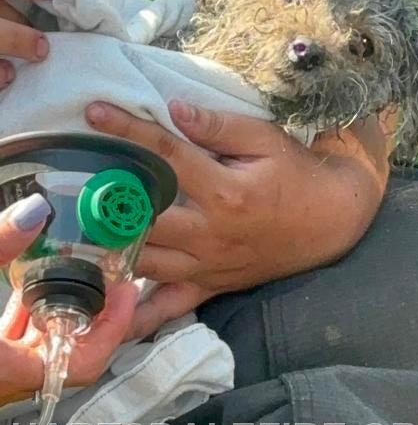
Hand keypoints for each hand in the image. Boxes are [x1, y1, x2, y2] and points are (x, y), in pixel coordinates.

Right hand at [0, 194, 137, 405]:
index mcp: (9, 370)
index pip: (84, 362)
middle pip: (72, 349)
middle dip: (96, 312)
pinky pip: (20, 338)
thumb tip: (34, 210)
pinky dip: (33, 312)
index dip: (113, 328)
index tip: (125, 289)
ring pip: (46, 343)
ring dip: (66, 310)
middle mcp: (8, 376)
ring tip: (83, 269)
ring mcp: (0, 365)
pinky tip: (32, 280)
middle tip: (112, 272)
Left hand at [86, 100, 386, 337]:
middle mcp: (210, 233)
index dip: (127, 130)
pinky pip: (171, 308)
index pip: (165, 155)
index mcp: (224, 192)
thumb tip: (174, 110)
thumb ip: (218, 127)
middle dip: (107, 194)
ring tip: (83, 223)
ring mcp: (208, 266)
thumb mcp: (266, 140)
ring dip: (113, 244)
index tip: (94, 112)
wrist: (332, 220)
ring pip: (147, 260)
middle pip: (144, 215)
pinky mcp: (212, 286)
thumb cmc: (297, 174)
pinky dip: (141, 314)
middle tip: (78, 174)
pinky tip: (111, 311)